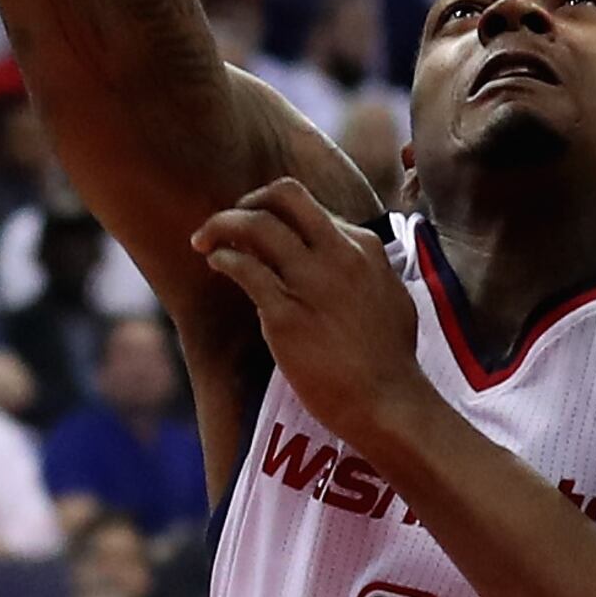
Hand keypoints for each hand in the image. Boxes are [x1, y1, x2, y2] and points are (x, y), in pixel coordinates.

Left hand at [194, 179, 438, 459]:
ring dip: (221, 225)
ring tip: (205, 240)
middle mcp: (337, 254)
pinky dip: (222, 258)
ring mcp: (311, 281)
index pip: (311, 208)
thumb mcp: (390, 294)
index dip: (279, 214)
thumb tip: (343, 256)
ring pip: (255, 225)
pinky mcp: (285, 314)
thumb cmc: (390, 357)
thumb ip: (364, 268)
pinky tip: (216, 263)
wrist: (386, 401)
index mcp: (364, 246)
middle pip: (284, 195)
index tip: (262, 232)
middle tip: (231, 220)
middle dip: (249, 200)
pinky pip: (243, 268)